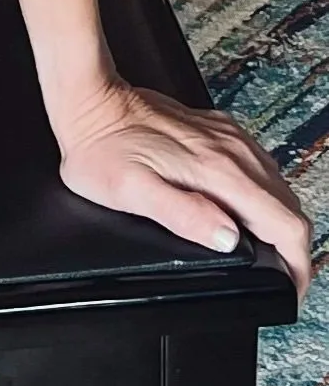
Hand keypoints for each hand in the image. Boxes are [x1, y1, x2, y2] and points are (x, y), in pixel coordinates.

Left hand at [56, 80, 312, 294]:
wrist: (89, 99)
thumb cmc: (101, 147)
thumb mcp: (131, 191)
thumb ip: (184, 215)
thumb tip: (228, 239)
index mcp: (219, 173)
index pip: (287, 226)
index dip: (296, 265)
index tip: (289, 286)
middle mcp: (232, 152)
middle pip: (290, 209)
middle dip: (292, 248)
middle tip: (279, 275)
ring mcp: (228, 138)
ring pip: (278, 187)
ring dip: (279, 221)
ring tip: (265, 250)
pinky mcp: (217, 129)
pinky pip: (258, 166)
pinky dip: (263, 195)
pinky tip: (240, 206)